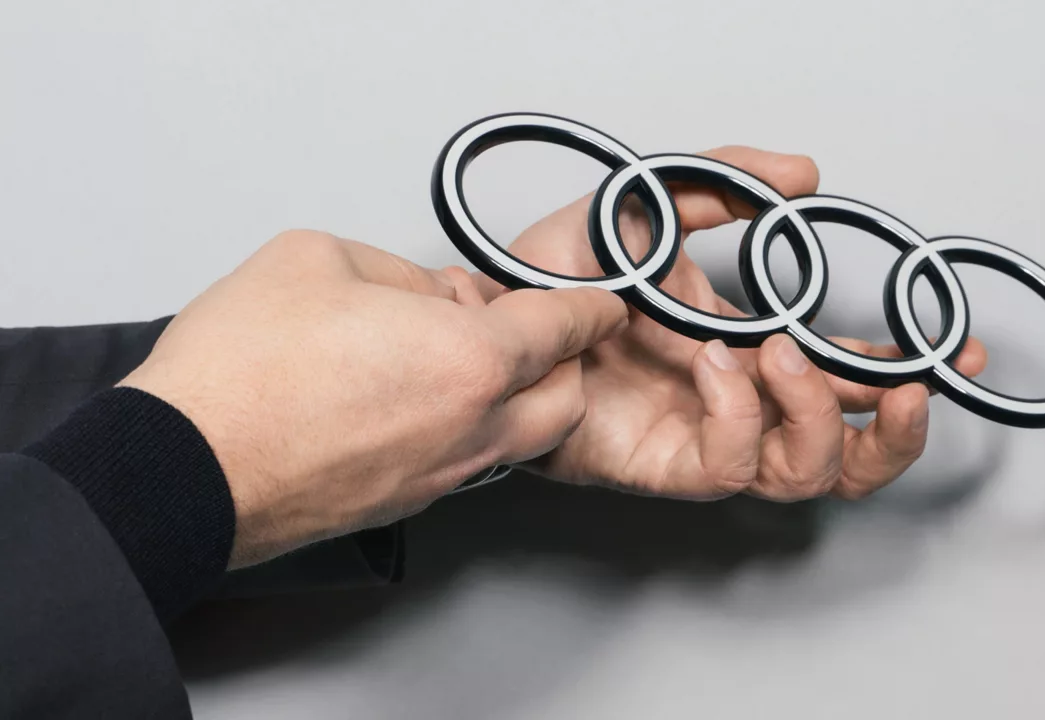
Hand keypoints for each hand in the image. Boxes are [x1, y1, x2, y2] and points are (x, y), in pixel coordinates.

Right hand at [119, 230, 627, 566]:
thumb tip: (429, 296)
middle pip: (564, 398)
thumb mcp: (319, 260)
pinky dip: (470, 424)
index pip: (565, 328)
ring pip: (519, 436)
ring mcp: (442, 475)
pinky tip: (414, 394)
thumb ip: (400, 272)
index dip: (592, 307)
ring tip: (452, 353)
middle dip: (564, 359)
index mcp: (469, 359)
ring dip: (516, 394)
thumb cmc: (240, 371)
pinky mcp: (406, 504)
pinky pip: (468, 459)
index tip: (603, 301)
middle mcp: (472, 428)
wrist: (182, 469)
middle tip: (515, 322)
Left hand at [471, 147, 986, 501]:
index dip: (910, 378)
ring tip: (776, 354)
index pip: (853, 385)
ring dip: (813, 413)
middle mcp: (742, 406)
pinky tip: (714, 362)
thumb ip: (729, 185)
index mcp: (755, 353)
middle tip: (902, 388)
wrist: (495, 312)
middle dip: (894, 432)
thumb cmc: (567, 276)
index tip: (954, 352)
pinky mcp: (666, 468)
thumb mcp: (657, 206)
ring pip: (806, 475)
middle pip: (851, 460)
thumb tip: (804, 174)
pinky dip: (739, 413)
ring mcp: (708, 440)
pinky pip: (732, 466)